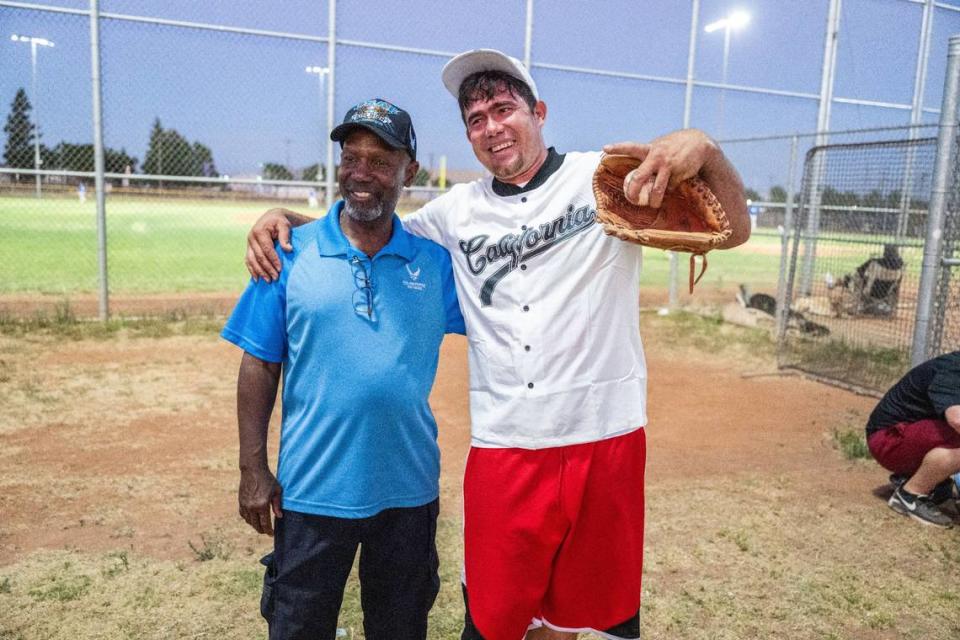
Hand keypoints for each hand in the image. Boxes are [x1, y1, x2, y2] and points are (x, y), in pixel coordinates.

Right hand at [238, 467, 282, 535]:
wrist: (253, 470)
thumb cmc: (268, 479)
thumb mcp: (277, 491)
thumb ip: (278, 505)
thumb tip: (279, 517)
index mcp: (262, 505)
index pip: (265, 524)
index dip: (269, 531)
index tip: (272, 534)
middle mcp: (252, 507)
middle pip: (256, 525)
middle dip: (262, 530)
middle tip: (267, 531)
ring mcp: (245, 505)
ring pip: (249, 521)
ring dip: (255, 525)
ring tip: (260, 525)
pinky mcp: (241, 502)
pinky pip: (243, 515)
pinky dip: (248, 519)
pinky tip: (253, 518)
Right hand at [245, 208, 294, 281]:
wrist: (271, 218)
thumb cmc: (280, 222)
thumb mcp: (285, 225)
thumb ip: (285, 236)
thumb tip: (288, 249)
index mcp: (259, 231)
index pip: (267, 249)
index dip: (273, 260)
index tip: (280, 269)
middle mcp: (251, 237)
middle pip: (259, 256)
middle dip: (267, 268)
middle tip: (276, 278)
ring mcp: (248, 243)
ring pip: (252, 260)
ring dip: (260, 272)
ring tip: (268, 281)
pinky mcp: (248, 248)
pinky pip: (248, 261)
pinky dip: (252, 270)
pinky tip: (257, 279)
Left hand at [603, 130, 719, 208]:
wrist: (700, 144)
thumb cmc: (675, 147)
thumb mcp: (660, 147)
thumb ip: (648, 157)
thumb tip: (637, 176)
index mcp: (649, 149)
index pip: (630, 147)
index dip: (617, 148)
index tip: (605, 149)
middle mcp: (656, 156)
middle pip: (639, 177)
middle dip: (633, 191)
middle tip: (632, 199)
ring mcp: (667, 165)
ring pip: (657, 189)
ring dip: (655, 200)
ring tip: (654, 204)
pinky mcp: (678, 173)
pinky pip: (670, 187)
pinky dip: (671, 188)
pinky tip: (675, 182)